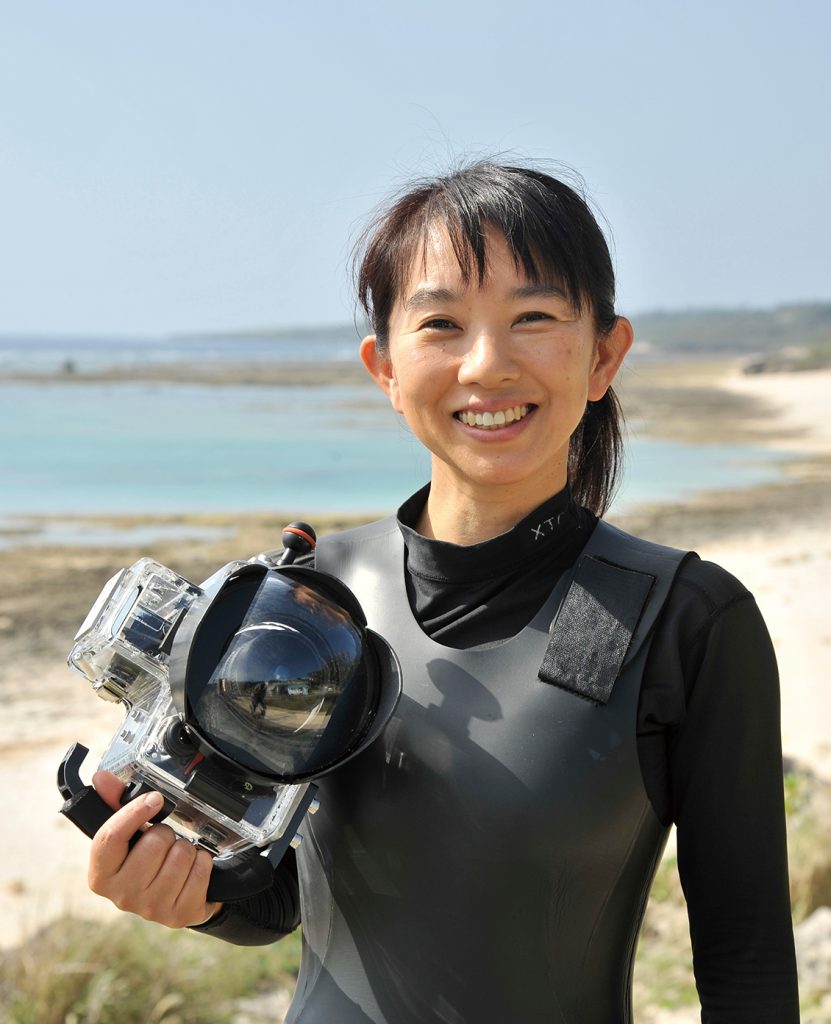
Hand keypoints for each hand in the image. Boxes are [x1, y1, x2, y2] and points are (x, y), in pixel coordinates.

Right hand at [88, 771, 222, 927]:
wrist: (176, 896)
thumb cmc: (147, 859)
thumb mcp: (131, 833)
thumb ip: (116, 804)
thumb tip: (101, 777)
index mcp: (101, 875)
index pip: (109, 838)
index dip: (133, 813)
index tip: (154, 799)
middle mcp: (122, 897)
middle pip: (154, 842)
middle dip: (166, 833)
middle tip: (165, 841)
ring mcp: (151, 909)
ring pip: (180, 854)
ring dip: (186, 847)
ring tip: (177, 856)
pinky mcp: (180, 915)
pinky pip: (201, 869)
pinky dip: (202, 862)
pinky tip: (192, 869)